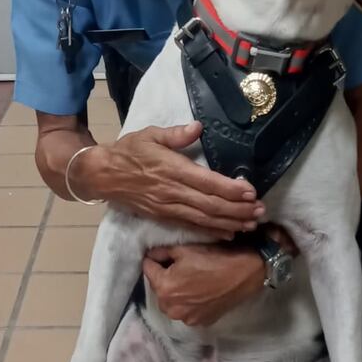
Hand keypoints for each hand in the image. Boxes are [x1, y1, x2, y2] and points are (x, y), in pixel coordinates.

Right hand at [93, 122, 265, 237]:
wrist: (102, 175)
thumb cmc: (128, 151)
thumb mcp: (149, 135)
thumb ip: (175, 134)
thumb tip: (197, 128)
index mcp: (171, 169)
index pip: (206, 182)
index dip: (230, 189)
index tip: (251, 191)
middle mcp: (172, 192)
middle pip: (210, 205)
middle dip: (237, 210)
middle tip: (260, 212)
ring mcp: (168, 207)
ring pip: (203, 219)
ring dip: (229, 223)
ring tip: (251, 224)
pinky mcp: (163, 216)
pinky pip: (191, 226)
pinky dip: (211, 231)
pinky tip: (228, 233)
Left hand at [142, 242, 265, 326]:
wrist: (244, 274)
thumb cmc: (214, 259)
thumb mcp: (184, 249)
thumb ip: (161, 252)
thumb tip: (150, 255)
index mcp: (164, 287)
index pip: (147, 269)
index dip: (155, 260)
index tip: (165, 256)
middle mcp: (170, 308)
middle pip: (158, 289)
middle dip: (165, 278)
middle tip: (181, 268)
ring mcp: (185, 318)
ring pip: (172, 303)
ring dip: (176, 293)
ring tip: (192, 282)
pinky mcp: (199, 322)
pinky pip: (186, 311)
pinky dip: (190, 303)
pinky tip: (202, 293)